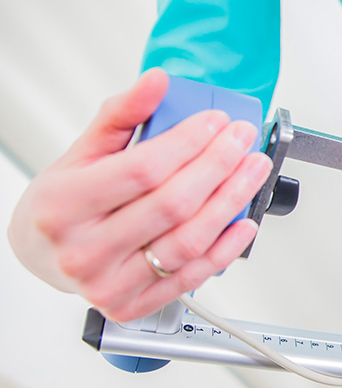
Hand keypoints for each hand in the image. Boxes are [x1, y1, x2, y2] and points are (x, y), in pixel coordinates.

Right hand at [6, 69, 272, 321]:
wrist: (42, 252)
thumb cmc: (64, 202)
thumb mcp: (82, 151)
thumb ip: (122, 114)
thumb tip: (156, 81)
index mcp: (64, 205)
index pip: (142, 169)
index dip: (188, 143)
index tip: (217, 122)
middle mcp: (83, 250)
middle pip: (172, 204)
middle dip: (219, 166)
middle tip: (243, 140)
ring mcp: (108, 284)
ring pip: (188, 241)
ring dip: (232, 202)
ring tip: (253, 170)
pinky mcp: (132, 306)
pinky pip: (192, 276)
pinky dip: (226, 248)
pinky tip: (244, 220)